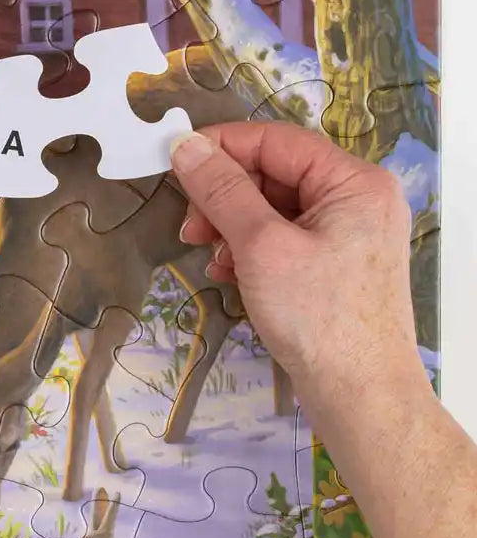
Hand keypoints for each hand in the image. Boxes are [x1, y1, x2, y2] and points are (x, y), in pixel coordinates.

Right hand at [169, 123, 419, 392]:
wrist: (360, 396)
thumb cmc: (319, 318)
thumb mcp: (260, 245)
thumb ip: (222, 190)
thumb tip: (186, 146)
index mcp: (354, 183)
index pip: (277, 141)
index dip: (223, 146)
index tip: (176, 158)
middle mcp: (357, 200)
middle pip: (274, 175)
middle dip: (225, 196)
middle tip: (190, 222)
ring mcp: (347, 235)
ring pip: (273, 209)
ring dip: (232, 227)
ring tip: (210, 255)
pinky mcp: (333, 265)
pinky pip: (282, 239)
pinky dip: (249, 250)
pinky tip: (228, 273)